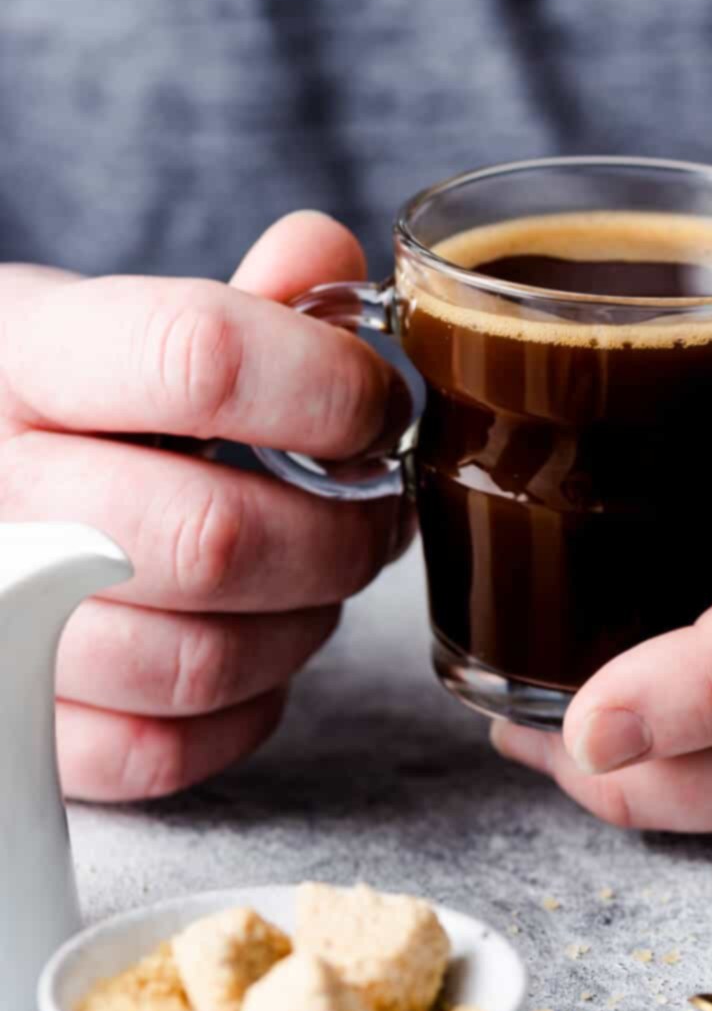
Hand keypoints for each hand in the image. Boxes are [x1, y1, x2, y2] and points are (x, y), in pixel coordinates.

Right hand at [0, 213, 412, 801]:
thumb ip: (237, 297)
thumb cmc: (56, 409)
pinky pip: (162, 753)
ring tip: (318, 578)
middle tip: (373, 513)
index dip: (328, 386)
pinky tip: (255, 651)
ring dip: (303, 625)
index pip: (200, 357)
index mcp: (21, 355)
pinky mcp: (15, 730)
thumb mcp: (112, 322)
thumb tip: (325, 257)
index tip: (377, 408)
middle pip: (215, 538)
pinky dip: (244, 710)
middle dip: (340, 535)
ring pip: (201, 661)